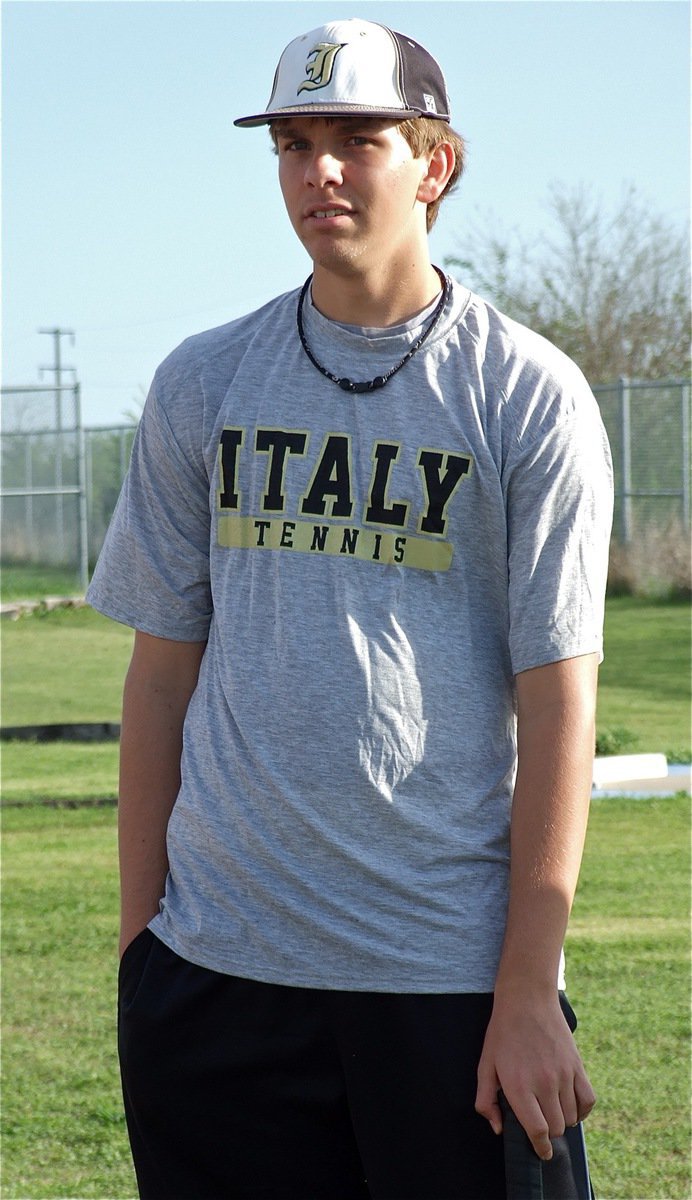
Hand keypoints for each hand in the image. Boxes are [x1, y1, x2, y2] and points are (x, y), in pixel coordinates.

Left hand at [475, 989, 595, 1159]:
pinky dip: (582, 1110)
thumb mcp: (484, 1065)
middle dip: (549, 1133)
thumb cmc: (502, 1033)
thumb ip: (486, 1101)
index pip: (538, 1131)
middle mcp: (544, 1083)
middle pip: (557, 1127)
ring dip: (563, 1121)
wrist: (527, 999)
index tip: (541, 1152)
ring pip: (572, 1117)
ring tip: (551, 1111)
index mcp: (519, 1086)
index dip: (540, 1147)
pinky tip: (571, 1107)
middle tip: (540, 1124)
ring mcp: (563, 1074)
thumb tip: (499, 1128)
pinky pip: (588, 1100)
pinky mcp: (577, 1065)